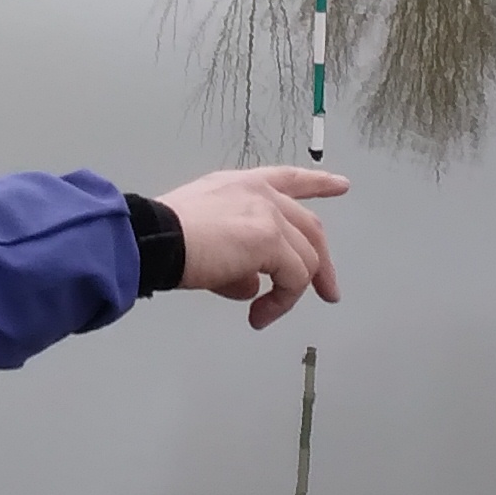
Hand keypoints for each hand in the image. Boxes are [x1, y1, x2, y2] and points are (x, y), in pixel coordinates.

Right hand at [154, 167, 346, 327]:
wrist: (154, 239)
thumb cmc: (165, 240)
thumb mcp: (207, 242)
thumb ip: (238, 259)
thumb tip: (252, 286)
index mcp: (242, 185)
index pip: (289, 179)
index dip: (318, 183)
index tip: (341, 186)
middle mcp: (260, 193)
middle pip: (309, 227)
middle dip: (322, 264)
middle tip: (328, 291)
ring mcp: (269, 214)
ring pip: (305, 259)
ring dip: (289, 295)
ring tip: (264, 315)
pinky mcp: (271, 240)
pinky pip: (294, 278)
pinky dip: (282, 302)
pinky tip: (260, 316)